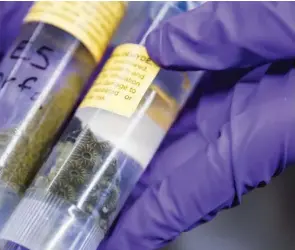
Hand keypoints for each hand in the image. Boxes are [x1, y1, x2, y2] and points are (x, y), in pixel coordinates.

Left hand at [99, 2, 294, 249]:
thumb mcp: (293, 24)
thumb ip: (227, 34)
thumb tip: (161, 48)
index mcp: (251, 134)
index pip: (179, 198)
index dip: (140, 225)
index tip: (108, 244)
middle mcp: (239, 137)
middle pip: (167, 180)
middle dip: (127, 193)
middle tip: (84, 199)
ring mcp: (238, 119)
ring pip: (175, 150)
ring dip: (136, 157)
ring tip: (93, 160)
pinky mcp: (243, 99)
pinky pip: (192, 118)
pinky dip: (160, 119)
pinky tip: (134, 111)